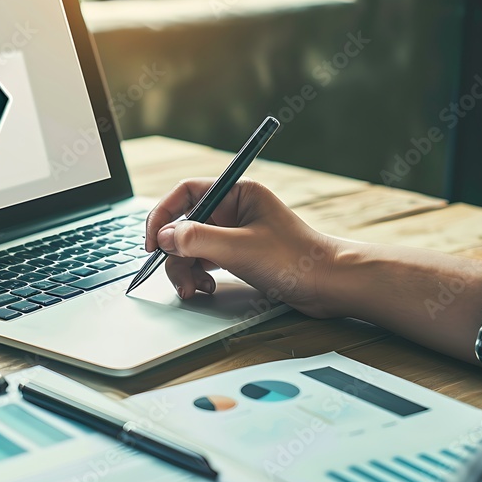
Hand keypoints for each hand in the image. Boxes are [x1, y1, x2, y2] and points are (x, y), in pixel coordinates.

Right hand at [145, 178, 339, 317]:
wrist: (329, 285)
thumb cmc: (295, 259)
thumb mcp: (238, 248)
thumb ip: (196, 240)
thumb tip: (163, 237)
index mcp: (236, 193)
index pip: (185, 193)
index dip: (163, 215)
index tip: (153, 241)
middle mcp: (233, 209)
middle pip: (184, 224)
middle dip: (175, 252)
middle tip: (175, 274)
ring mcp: (234, 233)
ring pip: (190, 246)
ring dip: (184, 268)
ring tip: (193, 289)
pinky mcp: (237, 254)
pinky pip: (203, 261)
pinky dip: (198, 275)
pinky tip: (207, 288)